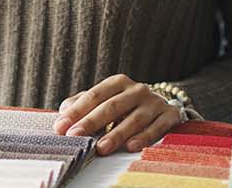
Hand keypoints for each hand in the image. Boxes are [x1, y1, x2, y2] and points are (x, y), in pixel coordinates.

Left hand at [54, 74, 181, 155]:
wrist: (162, 106)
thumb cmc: (126, 105)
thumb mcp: (106, 100)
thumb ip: (83, 103)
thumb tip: (63, 112)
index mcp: (118, 83)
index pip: (95, 95)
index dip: (77, 110)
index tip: (61, 126)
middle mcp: (137, 90)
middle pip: (112, 106)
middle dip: (92, 122)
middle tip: (75, 136)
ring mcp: (154, 103)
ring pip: (134, 119)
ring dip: (116, 134)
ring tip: (101, 147)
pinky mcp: (169, 116)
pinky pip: (157, 127)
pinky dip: (144, 137)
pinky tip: (131, 146)